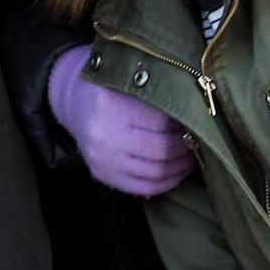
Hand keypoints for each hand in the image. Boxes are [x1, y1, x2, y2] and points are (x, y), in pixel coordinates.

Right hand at [48, 46, 193, 196]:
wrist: (74, 103)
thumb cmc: (107, 88)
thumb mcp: (126, 81)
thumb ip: (154, 95)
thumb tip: (194, 112)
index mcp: (112, 107)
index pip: (161, 122)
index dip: (183, 122)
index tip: (192, 118)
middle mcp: (105, 137)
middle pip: (161, 150)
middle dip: (184, 147)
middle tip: (196, 139)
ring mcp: (103, 160)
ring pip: (156, 173)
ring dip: (179, 167)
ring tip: (189, 156)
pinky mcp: (103, 175)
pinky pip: (144, 188)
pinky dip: (166, 183)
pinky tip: (176, 172)